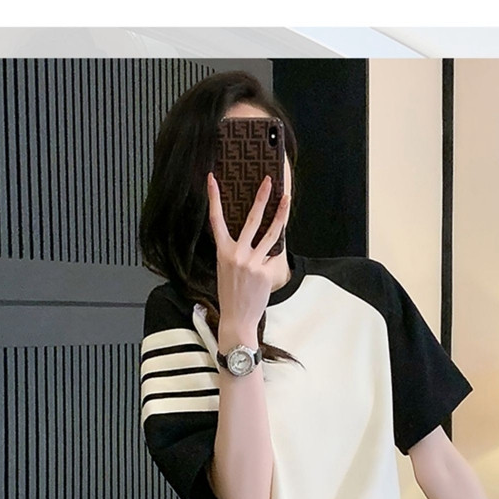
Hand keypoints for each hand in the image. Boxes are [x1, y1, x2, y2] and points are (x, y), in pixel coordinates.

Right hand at [207, 172, 289, 346]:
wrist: (237, 319)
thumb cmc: (231, 294)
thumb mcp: (225, 269)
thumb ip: (236, 251)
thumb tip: (254, 234)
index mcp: (222, 252)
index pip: (216, 220)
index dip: (213, 198)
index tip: (212, 179)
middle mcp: (236, 254)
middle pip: (252, 220)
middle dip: (261, 198)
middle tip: (269, 181)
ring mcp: (252, 263)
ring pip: (271, 233)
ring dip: (281, 214)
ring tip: (286, 199)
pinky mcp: (265, 272)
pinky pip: (275, 256)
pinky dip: (277, 253)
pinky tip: (278, 248)